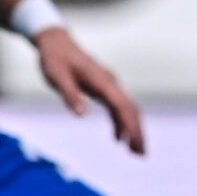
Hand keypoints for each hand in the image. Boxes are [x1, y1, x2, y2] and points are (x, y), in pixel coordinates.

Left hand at [33, 27, 144, 153]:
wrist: (56, 41)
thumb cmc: (55, 58)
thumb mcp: (57, 76)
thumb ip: (70, 94)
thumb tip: (82, 114)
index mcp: (101, 80)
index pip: (121, 105)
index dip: (130, 125)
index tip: (135, 142)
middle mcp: (109, 81)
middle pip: (130, 108)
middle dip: (137, 131)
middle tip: (141, 154)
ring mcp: (108, 84)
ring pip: (127, 108)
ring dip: (132, 129)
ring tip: (135, 151)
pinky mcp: (103, 87)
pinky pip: (117, 107)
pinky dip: (121, 122)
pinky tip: (118, 138)